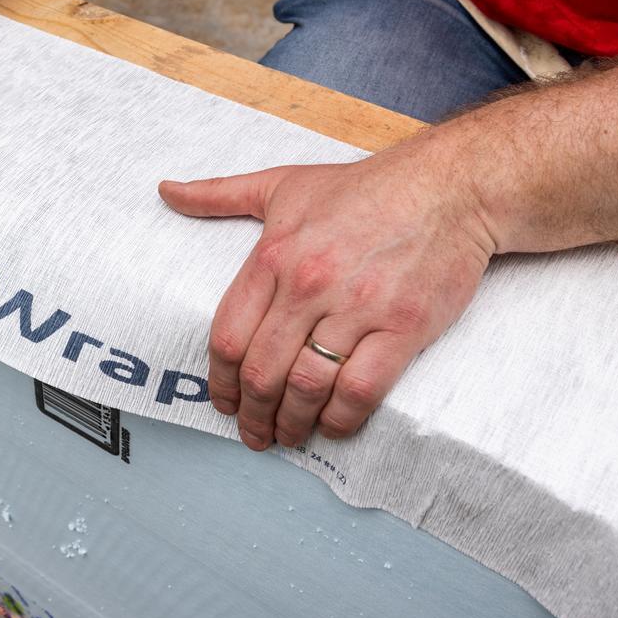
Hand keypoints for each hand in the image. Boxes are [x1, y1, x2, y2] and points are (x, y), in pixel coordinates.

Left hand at [159, 147, 496, 449]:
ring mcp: (357, 306)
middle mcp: (308, 284)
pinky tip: (333, 425)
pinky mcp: (403, 326)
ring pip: (306, 385)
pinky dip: (342, 418)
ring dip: (291, 422)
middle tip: (254, 433)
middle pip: (261, 370)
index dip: (219, 381)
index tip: (223, 402)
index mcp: (273, 255)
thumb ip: (220, 194)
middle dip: (252, 413)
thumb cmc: (364, 188)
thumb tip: (167, 191)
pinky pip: (361, 388)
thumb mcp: (282, 183)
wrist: (449, 187)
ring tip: (288, 434)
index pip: (227, 336)